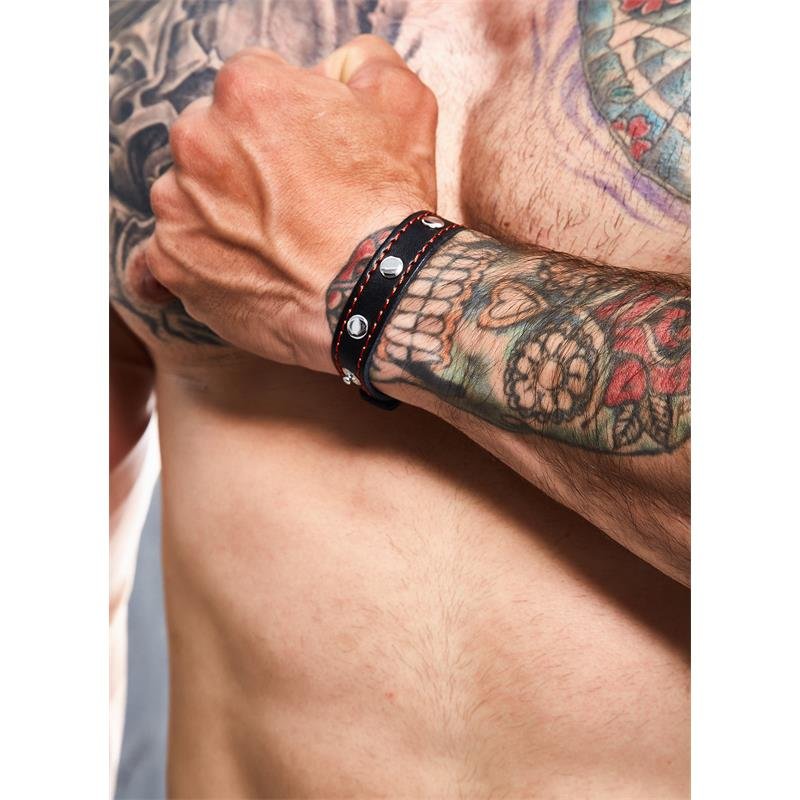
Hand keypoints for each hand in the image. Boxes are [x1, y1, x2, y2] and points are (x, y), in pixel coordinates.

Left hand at [145, 35, 437, 372]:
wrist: (377, 295)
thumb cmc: (387, 206)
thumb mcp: (403, 102)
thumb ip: (360, 61)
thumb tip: (336, 66)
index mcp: (245, 92)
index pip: (251, 88)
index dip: (286, 119)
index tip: (307, 154)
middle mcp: (197, 141)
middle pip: (212, 138)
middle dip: (245, 161)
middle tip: (293, 200)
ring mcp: (178, 208)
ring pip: (188, 195)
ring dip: (218, 210)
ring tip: (272, 243)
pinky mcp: (172, 265)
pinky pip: (159, 259)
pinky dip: (186, 262)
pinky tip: (214, 266)